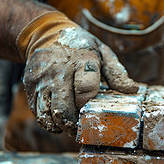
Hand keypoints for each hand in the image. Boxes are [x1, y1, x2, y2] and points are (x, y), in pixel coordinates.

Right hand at [16, 12, 138, 134]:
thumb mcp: (103, 53)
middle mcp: (59, 70)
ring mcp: (42, 79)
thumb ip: (117, 73)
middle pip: (64, 108)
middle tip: (80, 129)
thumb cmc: (81, 47)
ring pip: (48, 114)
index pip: (85, 88)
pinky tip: (57, 121)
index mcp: (83, 61)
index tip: (91, 110)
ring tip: (69, 126)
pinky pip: (38, 112)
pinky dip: (48, 121)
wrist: (46, 34)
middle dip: (73, 124)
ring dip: (60, 126)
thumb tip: (133, 89)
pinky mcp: (30, 85)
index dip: (88, 103)